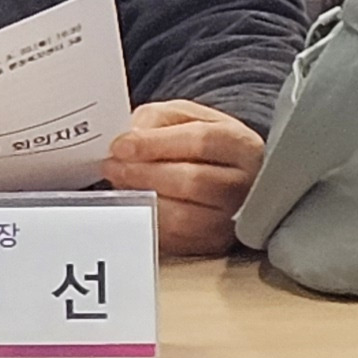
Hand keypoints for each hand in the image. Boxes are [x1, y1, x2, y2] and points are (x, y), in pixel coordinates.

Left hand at [107, 99, 264, 258]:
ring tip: (120, 185)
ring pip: (186, 217)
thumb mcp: (182, 115)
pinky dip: (148, 222)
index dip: (155, 144)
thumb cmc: (201, 141)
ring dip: (143, 200)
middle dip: (143, 174)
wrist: (224, 171)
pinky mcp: (215, 242)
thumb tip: (130, 138)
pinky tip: (134, 204)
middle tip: (113, 167)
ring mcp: (233, 218)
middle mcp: (244, 183)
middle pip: (193, 182)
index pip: (201, 142)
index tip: (121, 146)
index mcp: (241, 144)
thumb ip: (156, 119)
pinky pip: (178, 239)